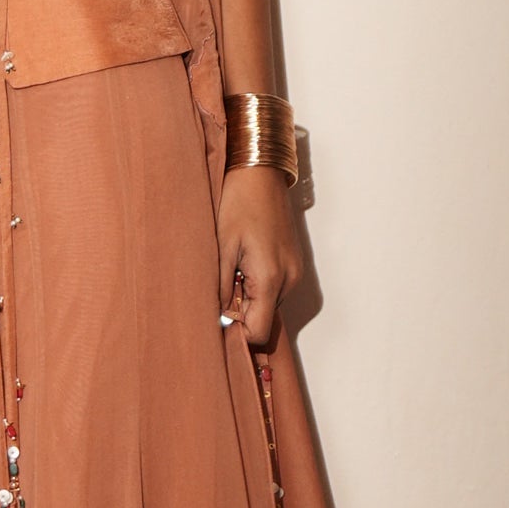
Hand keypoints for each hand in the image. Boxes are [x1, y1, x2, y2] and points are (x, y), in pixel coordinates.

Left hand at [218, 162, 309, 353]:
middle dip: (239, 314)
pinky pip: (273, 289)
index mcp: (271, 278)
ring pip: (267, 305)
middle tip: (218, 288)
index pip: (258, 332)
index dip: (236, 333)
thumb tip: (218, 317)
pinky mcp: (293, 264)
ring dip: (246, 298)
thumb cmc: (238, 204)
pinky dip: (256, 286)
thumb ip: (220, 287)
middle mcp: (289, 280)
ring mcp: (294, 272)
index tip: (215, 320)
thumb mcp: (220, 247)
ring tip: (229, 270)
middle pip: (264, 320)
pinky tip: (241, 264)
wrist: (260, 174)